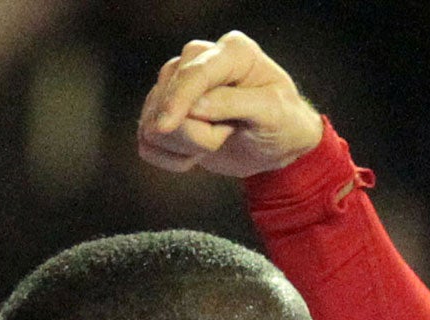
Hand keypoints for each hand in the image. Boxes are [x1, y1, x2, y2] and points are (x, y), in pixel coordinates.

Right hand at [137, 31, 322, 176]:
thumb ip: (234, 104)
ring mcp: (176, 84)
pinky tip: (196, 153)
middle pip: (168, 99)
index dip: (178, 98)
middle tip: (228, 133)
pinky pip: (147, 144)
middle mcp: (198, 59)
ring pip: (153, 124)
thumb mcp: (272, 113)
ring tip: (216, 139)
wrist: (275, 144)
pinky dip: (172, 158)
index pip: (194, 72)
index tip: (165, 126)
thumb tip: (195, 106)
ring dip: (186, 147)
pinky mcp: (162, 111)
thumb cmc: (282, 123)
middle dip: (196, 134)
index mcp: (232, 51)